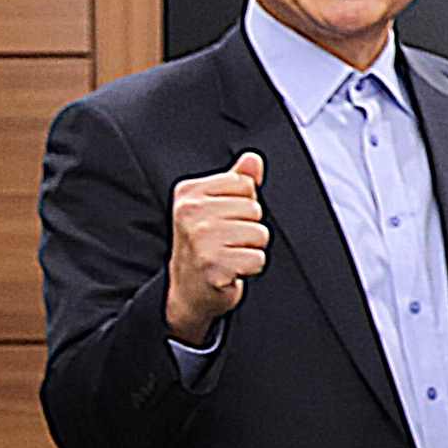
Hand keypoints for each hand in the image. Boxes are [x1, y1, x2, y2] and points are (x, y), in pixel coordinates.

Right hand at [165, 151, 267, 343]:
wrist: (188, 289)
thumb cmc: (205, 245)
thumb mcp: (216, 207)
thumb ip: (237, 181)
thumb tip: (253, 159)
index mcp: (190, 193)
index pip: (245, 185)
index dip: (244, 206)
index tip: (224, 220)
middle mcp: (191, 212)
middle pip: (255, 210)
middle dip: (249, 229)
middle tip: (227, 241)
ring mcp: (200, 238)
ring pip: (260, 234)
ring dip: (251, 249)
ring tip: (229, 254)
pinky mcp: (213, 264)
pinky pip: (258, 259)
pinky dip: (250, 268)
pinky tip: (230, 269)